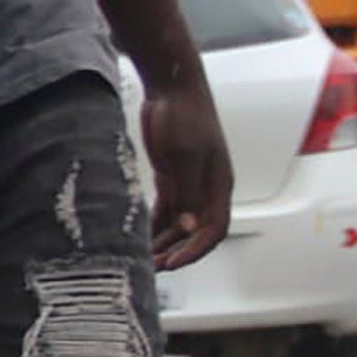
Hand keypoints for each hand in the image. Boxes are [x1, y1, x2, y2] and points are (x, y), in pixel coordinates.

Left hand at [138, 67, 233, 270]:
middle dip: (177, 251)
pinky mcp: (171, 177)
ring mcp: (188, 183)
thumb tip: (190, 226)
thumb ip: (188, 191)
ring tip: (143, 259)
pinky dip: (153, 226)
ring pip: (179, 224)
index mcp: (219, 185)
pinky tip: (137, 239)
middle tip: (152, 268)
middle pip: (196, 232)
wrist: (172, 88)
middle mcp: (207, 189)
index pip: (215, 229)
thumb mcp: (185, 154)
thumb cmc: (184, 116)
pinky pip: (165, 210)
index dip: (196, 250)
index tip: (173, 263)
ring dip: (164, 242)